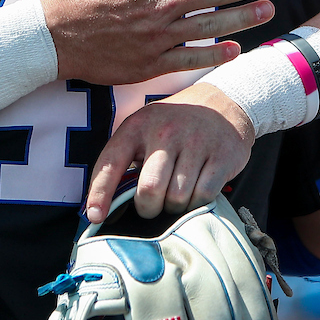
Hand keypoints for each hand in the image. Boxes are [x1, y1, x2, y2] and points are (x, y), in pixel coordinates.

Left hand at [84, 82, 255, 222]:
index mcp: (138, 125)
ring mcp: (196, 142)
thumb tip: (105, 204)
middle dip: (148, 208)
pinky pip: (203, 196)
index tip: (95, 217)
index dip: (100, 193)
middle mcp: (165, 131)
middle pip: (149, 190)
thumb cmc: (176, 124)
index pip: (110, 163)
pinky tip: (195, 193)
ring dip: (174, 207)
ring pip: (177, 198)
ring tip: (176, 196)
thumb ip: (127, 158)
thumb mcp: (146, 128)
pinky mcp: (221, 156)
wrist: (224, 102)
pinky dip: (197, 204)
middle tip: (152, 206)